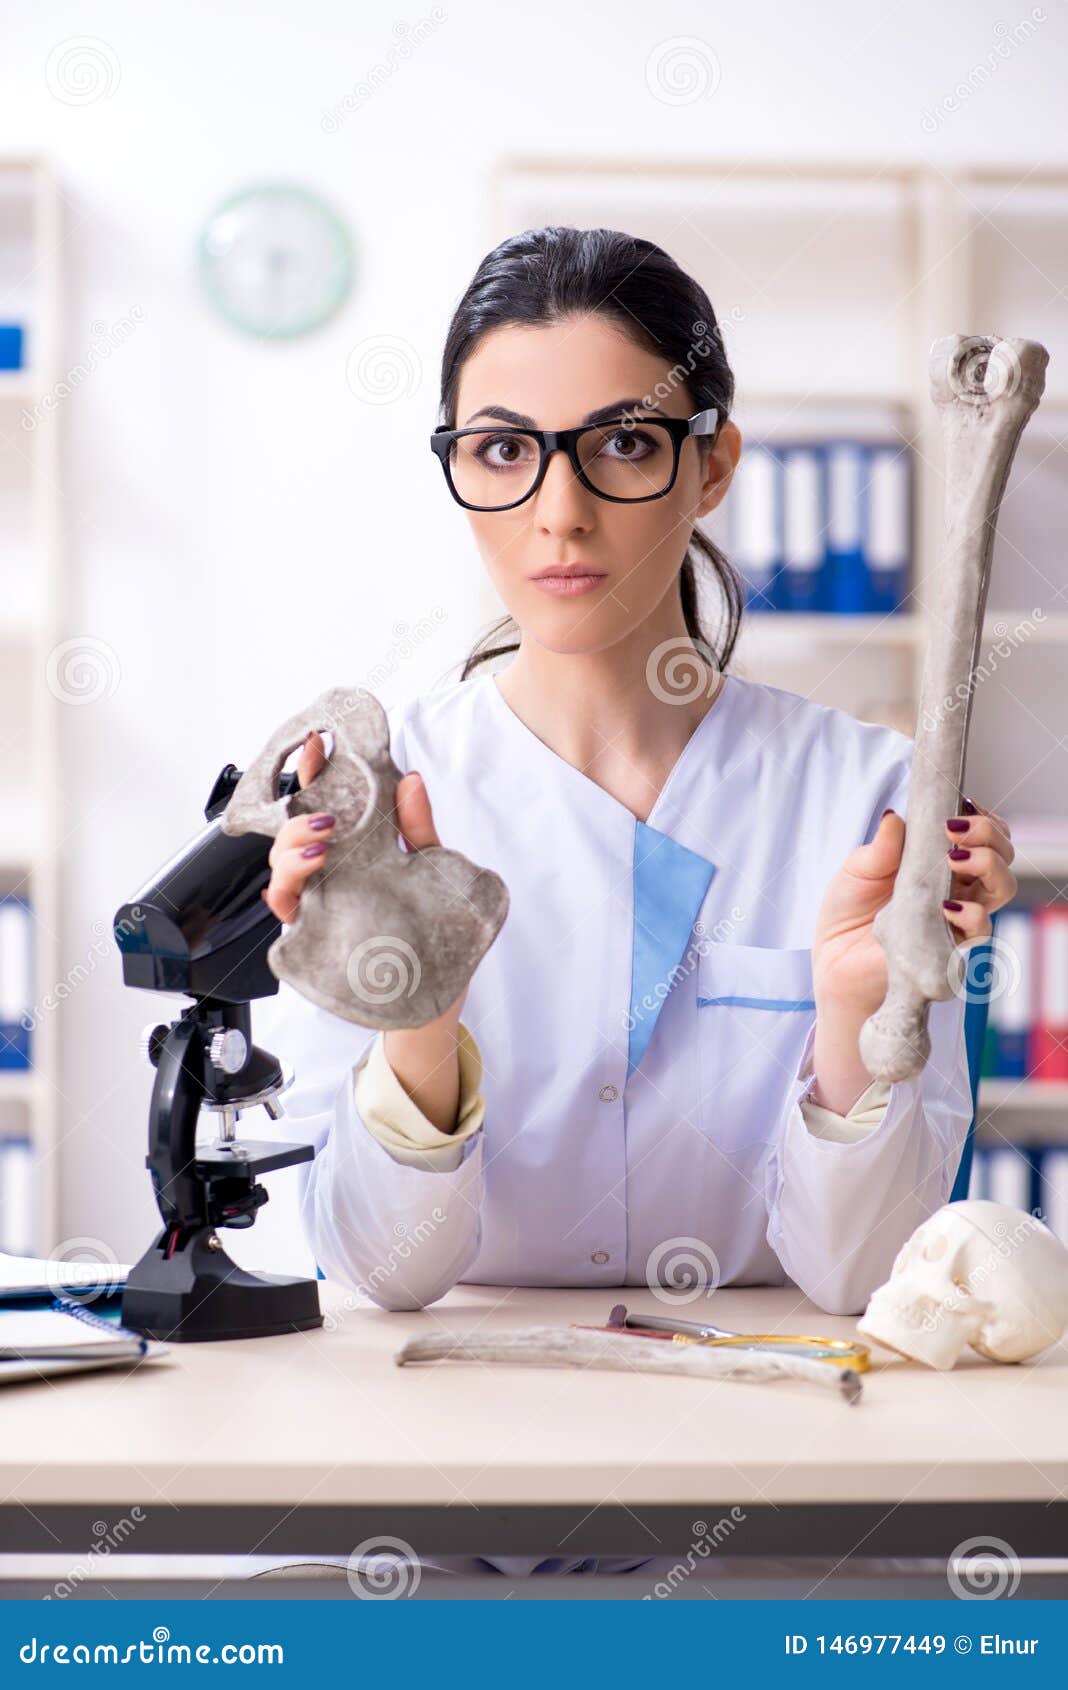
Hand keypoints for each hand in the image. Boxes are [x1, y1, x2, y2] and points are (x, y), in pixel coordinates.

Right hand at [263, 732, 463, 1005]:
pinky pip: (285, 913)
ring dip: (290, 851)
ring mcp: (319, 907)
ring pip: (279, 872)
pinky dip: (286, 891)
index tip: (317, 744)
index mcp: (353, 853)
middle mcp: (328, 878)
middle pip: (291, 838)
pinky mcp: (314, 939)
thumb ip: (418, 829)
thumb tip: (411, 780)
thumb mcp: (431, 871)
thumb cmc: (429, 935)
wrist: (435, 999)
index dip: (314, 773)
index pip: (325, 805)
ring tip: (320, 845)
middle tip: (325, 812)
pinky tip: (306, 876)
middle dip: (296, 816)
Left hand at [811, 799, 1017, 1015]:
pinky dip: (971, 912)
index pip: (981, 834)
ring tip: (954, 859)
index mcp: (939, 861)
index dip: (980, 817)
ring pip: (1002, 886)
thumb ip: (880, 847)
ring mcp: (958, 916)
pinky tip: (948, 905)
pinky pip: (980, 928)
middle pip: (1001, 854)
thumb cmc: (848, 914)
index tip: (959, 806)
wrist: (834, 961)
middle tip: (955, 830)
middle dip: (988, 834)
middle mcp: (958, 886)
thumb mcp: (856, 871)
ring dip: (987, 864)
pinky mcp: (952, 946)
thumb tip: (894, 818)